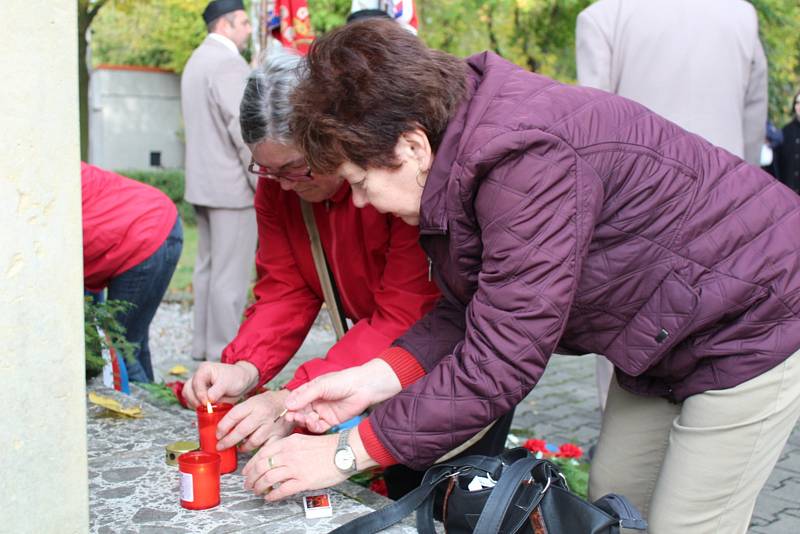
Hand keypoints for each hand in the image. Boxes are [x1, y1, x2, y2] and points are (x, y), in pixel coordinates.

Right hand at [182, 361, 259, 407]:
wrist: (241, 381)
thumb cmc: (236, 378)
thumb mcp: (228, 383)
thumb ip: (217, 391)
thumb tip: (208, 399)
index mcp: (204, 369)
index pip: (196, 382)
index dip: (200, 394)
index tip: (206, 403)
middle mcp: (198, 376)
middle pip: (188, 389)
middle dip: (196, 400)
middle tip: (206, 408)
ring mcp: (197, 385)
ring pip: (187, 396)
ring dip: (194, 404)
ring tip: (206, 409)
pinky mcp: (198, 394)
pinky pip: (192, 401)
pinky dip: (196, 406)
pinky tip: (205, 409)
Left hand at [215, 389, 292, 451]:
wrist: (289, 402)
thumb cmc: (269, 402)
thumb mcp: (253, 400)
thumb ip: (239, 411)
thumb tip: (222, 424)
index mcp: (254, 404)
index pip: (234, 415)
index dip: (223, 426)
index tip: (218, 433)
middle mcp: (262, 415)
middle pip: (241, 431)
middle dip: (228, 441)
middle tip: (221, 445)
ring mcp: (271, 426)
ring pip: (252, 442)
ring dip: (242, 447)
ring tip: (237, 447)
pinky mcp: (279, 436)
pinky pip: (265, 449)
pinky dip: (257, 453)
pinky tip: (252, 450)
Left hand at [242, 429, 376, 500]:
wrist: (344, 452)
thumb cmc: (328, 446)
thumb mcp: (303, 440)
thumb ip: (288, 447)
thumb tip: (276, 457)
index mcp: (288, 443)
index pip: (262, 454)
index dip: (251, 465)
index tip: (247, 471)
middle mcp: (289, 454)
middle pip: (261, 467)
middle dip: (251, 477)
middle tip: (248, 483)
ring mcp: (295, 468)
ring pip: (268, 478)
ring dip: (259, 487)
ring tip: (257, 491)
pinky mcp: (303, 481)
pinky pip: (281, 490)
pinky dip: (272, 495)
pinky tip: (269, 497)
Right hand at [284, 359, 401, 432]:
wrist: (363, 387)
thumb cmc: (342, 381)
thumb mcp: (320, 386)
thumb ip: (304, 396)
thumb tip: (288, 404)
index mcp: (311, 391)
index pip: (296, 399)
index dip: (290, 405)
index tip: (285, 410)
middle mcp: (316, 402)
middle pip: (301, 412)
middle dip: (295, 415)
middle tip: (291, 417)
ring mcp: (323, 412)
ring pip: (308, 420)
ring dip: (303, 421)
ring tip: (303, 419)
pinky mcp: (331, 421)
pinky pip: (319, 427)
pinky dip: (314, 427)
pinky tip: (313, 423)